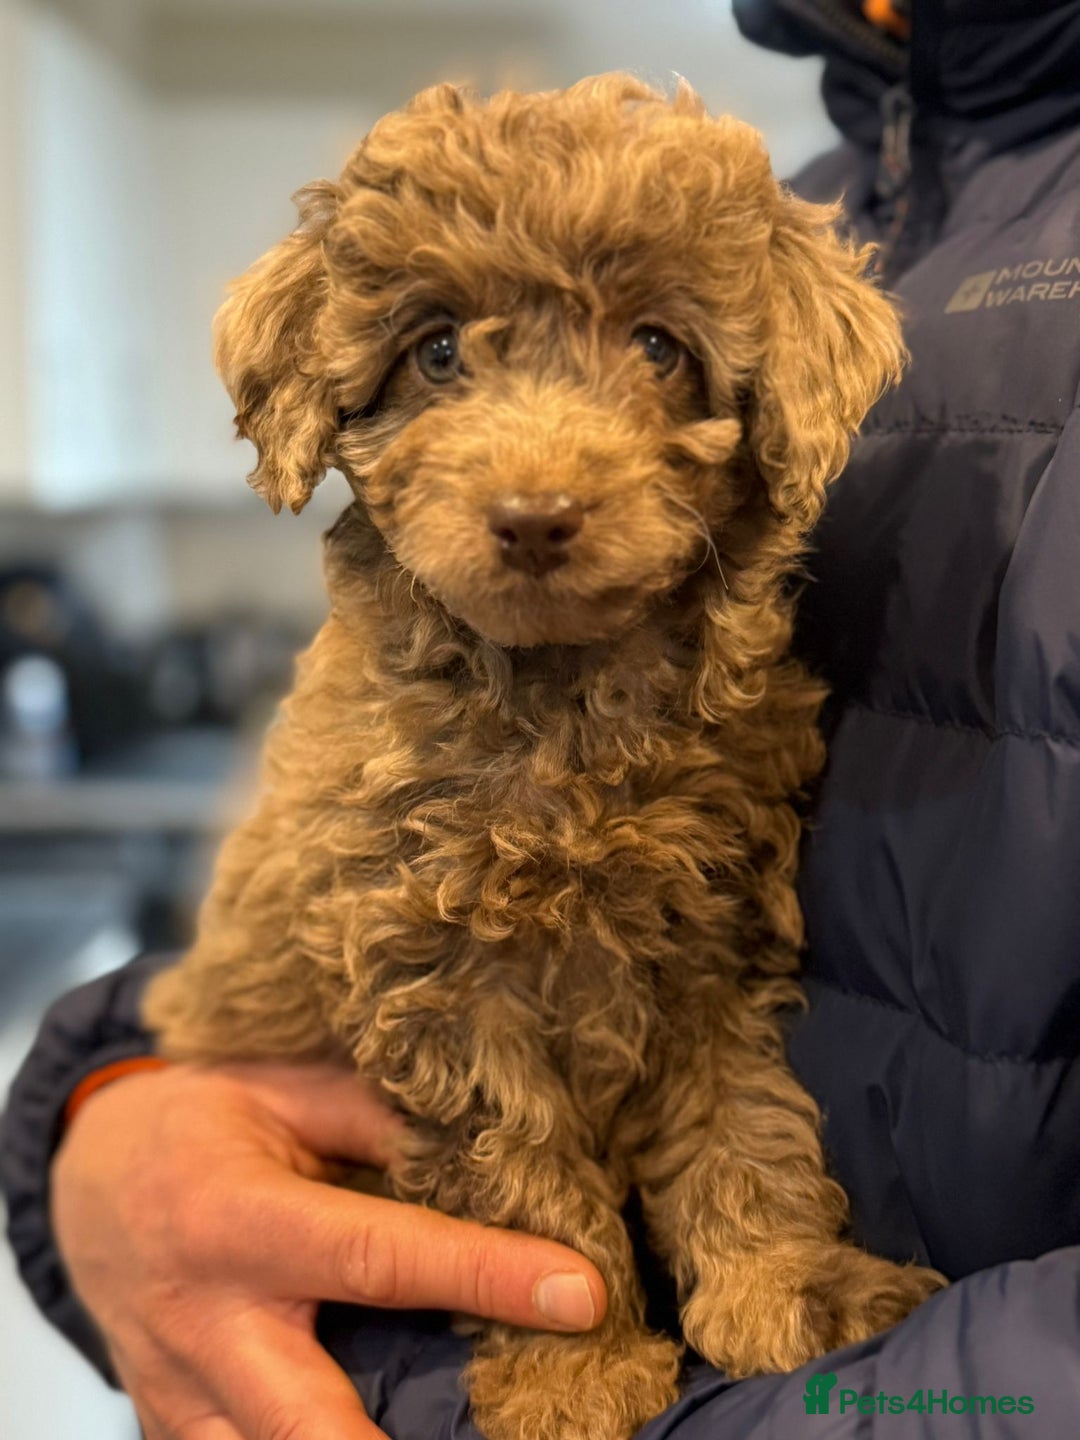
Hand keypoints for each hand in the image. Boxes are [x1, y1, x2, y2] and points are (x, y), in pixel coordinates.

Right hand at [51, 1062, 606, 1439]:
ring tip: (464, 1435)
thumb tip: (490, 1159)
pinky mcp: (175, 1430)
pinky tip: (384, 1434)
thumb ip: (380, 1122)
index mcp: (236, 1219)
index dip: (485, 1274)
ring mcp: (182, 1393)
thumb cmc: (202, 1120)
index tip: (580, 1292)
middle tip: (518, 1436)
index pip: (378, 1256)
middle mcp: (206, 1322)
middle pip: (309, 1424)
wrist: (88, 1178)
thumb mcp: (286, 1090)